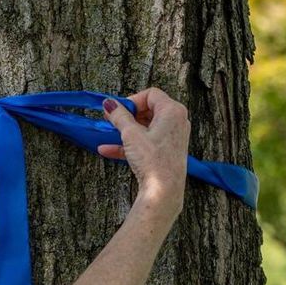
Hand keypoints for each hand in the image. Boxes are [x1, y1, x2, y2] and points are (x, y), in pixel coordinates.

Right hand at [96, 88, 189, 209]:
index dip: (132, 100)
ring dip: (126, 130)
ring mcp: (173, 137)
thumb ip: (119, 116)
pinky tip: (108, 150)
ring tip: (108, 134)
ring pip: (145, 127)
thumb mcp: (131, 134)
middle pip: (148, 109)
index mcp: (172, 111)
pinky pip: (147, 141)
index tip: (118, 110)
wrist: (164, 190)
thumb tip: (109, 103)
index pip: (151, 94)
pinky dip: (130, 143)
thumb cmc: (152, 159)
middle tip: (111, 121)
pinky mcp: (167, 151)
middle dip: (127, 116)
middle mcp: (177, 121)